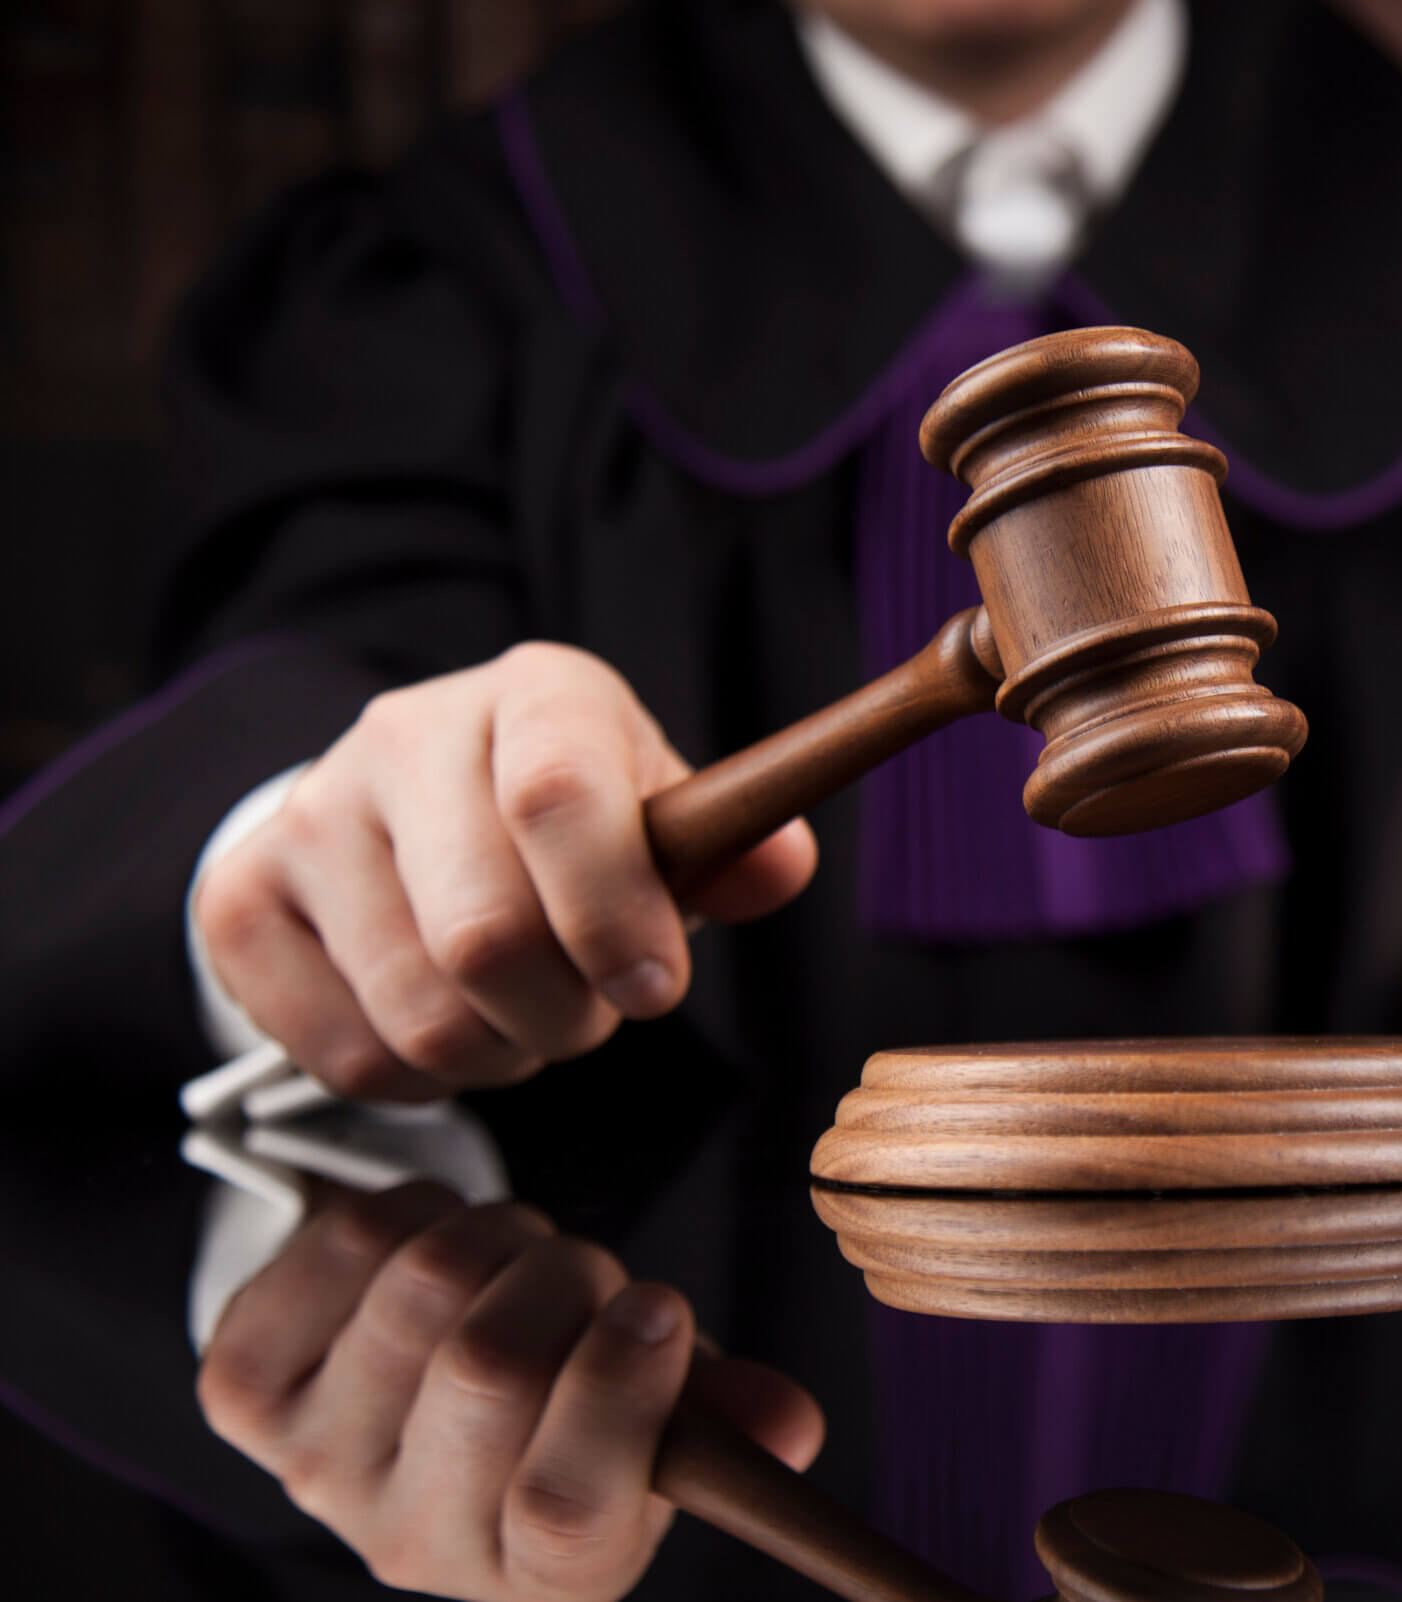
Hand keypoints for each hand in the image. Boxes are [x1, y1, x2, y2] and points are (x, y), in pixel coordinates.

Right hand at [195, 642, 817, 1100]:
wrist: (409, 809)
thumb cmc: (565, 824)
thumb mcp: (658, 814)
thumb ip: (727, 850)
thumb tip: (781, 867)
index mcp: (537, 696)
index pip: (559, 795)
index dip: (614, 913)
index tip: (655, 987)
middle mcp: (406, 734)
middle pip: (484, 932)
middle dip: (565, 1014)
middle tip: (590, 1012)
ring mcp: (310, 815)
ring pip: (419, 1011)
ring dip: (499, 1052)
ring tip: (519, 1015)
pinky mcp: (242, 901)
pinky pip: (348, 1054)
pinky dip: (418, 1078)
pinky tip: (443, 1027)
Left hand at [199, 1182, 824, 1601]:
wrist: (406, 1396)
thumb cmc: (556, 1400)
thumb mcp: (654, 1416)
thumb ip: (722, 1416)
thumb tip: (789, 1424)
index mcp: (536, 1573)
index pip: (566, 1508)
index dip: (618, 1390)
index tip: (658, 1308)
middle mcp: (411, 1543)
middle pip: (489, 1371)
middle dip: (570, 1277)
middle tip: (590, 1275)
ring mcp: (313, 1468)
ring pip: (426, 1287)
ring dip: (502, 1233)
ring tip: (517, 1257)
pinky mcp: (239, 1389)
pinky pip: (349, 1244)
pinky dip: (416, 1208)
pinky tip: (432, 1246)